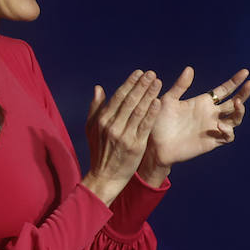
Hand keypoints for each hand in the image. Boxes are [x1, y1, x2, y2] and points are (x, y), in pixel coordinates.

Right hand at [80, 70, 161, 204]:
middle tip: (152, 74)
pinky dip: (151, 113)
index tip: (139, 73)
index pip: (118, 97)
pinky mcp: (135, 145)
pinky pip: (145, 126)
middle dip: (142, 85)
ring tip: (158, 82)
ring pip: (139, 110)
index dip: (130, 83)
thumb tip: (99, 88)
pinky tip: (158, 102)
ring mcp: (124, 135)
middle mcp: (113, 126)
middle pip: (130, 101)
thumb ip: (95, 108)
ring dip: (149, 94)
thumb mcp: (91, 129)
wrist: (105, 177)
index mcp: (102, 120)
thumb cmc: (99, 151)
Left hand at [140, 67, 249, 183]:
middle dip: (244, 93)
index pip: (224, 90)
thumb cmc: (158, 122)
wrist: (154, 145)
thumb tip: (190, 69)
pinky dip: (228, 130)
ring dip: (240, 111)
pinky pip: (228, 136)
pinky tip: (219, 124)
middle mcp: (211, 114)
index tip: (245, 72)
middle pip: (234, 102)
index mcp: (203, 102)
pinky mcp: (212, 141)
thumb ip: (180, 86)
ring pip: (235, 118)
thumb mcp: (168, 100)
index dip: (235, 82)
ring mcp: (213, 128)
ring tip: (237, 103)